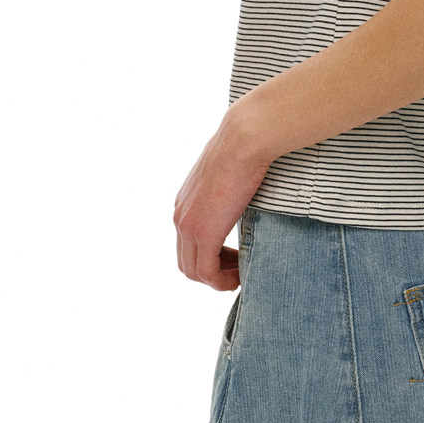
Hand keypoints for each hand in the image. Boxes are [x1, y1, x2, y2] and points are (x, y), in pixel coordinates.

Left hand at [174, 114, 273, 290]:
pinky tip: (239, 275)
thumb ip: (225, 189)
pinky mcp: (204, 233)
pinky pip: (207, 273)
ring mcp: (189, 226)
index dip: (209, 256)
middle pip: (186, 262)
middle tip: (237, 270)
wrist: (243, 140)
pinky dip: (221, 281)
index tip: (233, 257)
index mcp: (184, 202)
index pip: (186, 243)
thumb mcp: (227, 173)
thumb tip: (242, 188)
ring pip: (193, 272)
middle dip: (212, 271)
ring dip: (217, 279)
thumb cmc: (243, 149)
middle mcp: (180, 216)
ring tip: (240, 275)